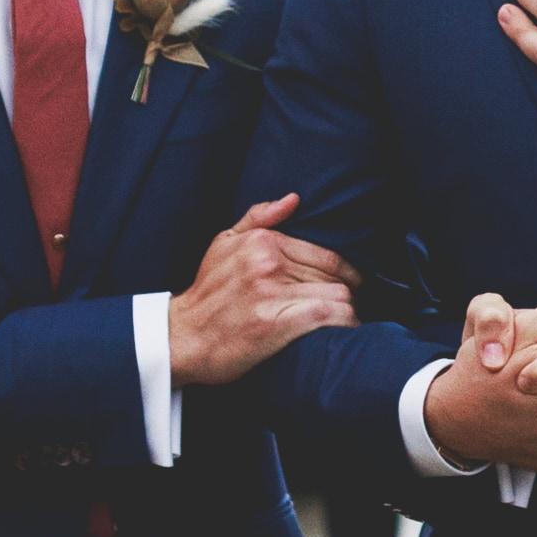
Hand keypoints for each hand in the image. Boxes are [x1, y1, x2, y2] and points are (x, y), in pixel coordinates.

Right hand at [168, 194, 356, 386]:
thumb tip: (292, 199)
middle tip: (354, 305)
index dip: (347, 271)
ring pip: (337, 295)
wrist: (181, 337)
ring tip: (348, 321)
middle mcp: (268, 263)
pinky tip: (344, 330)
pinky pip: (328, 315)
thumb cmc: (206, 293)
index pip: (324, 253)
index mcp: (261, 242)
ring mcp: (272, 293)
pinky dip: (342, 323)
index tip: (354, 284)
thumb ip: (258, 218)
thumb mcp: (222, 244)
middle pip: (334, 275)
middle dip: (350, 292)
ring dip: (348, 311)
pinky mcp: (276, 323)